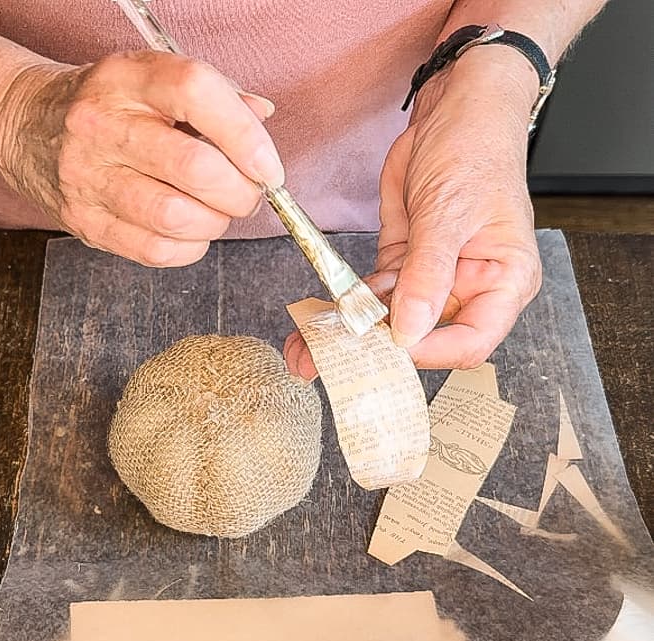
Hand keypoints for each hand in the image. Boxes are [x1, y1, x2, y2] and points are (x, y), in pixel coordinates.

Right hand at [0, 51, 282, 265]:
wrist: (25, 125)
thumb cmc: (106, 105)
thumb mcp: (152, 79)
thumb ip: (213, 95)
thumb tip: (262, 119)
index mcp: (127, 79)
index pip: (196, 92)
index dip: (246, 135)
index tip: (268, 166)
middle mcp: (102, 125)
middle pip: (194, 166)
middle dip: (240, 191)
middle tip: (248, 194)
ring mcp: (89, 177)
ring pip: (176, 216)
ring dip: (215, 222)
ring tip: (217, 212)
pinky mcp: (86, 222)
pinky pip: (155, 250)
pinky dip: (190, 248)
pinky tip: (191, 232)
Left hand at [285, 47, 541, 376]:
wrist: (455, 110)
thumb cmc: (475, 152)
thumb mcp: (450, 213)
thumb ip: (428, 275)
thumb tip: (410, 330)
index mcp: (502, 283)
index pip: (469, 342)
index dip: (428, 352)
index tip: (387, 345)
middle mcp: (468, 288)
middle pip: (422, 337)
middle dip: (373, 352)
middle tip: (325, 363)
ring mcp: (432, 278)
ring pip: (390, 320)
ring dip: (349, 334)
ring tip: (304, 350)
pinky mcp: (404, 263)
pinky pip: (374, 294)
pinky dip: (347, 306)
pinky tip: (318, 319)